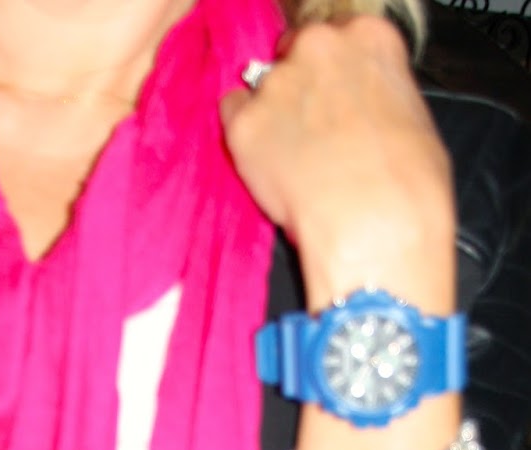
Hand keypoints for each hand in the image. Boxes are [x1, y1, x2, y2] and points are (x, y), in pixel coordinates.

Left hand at [220, 18, 455, 311]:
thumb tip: (362, 108)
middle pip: (294, 52)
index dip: (331, 71)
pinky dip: (243, 137)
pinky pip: (231, 116)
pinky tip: (265, 164)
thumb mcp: (410, 116)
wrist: (373, 222)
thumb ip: (376, 94)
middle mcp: (319, 47)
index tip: (332, 94)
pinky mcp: (245, 124)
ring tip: (292, 160)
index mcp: (368, 37)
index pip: (337, 35)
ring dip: (272, 115)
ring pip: (261, 86)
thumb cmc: (405, 184)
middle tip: (311, 130)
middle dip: (299, 86)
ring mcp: (277, 83)